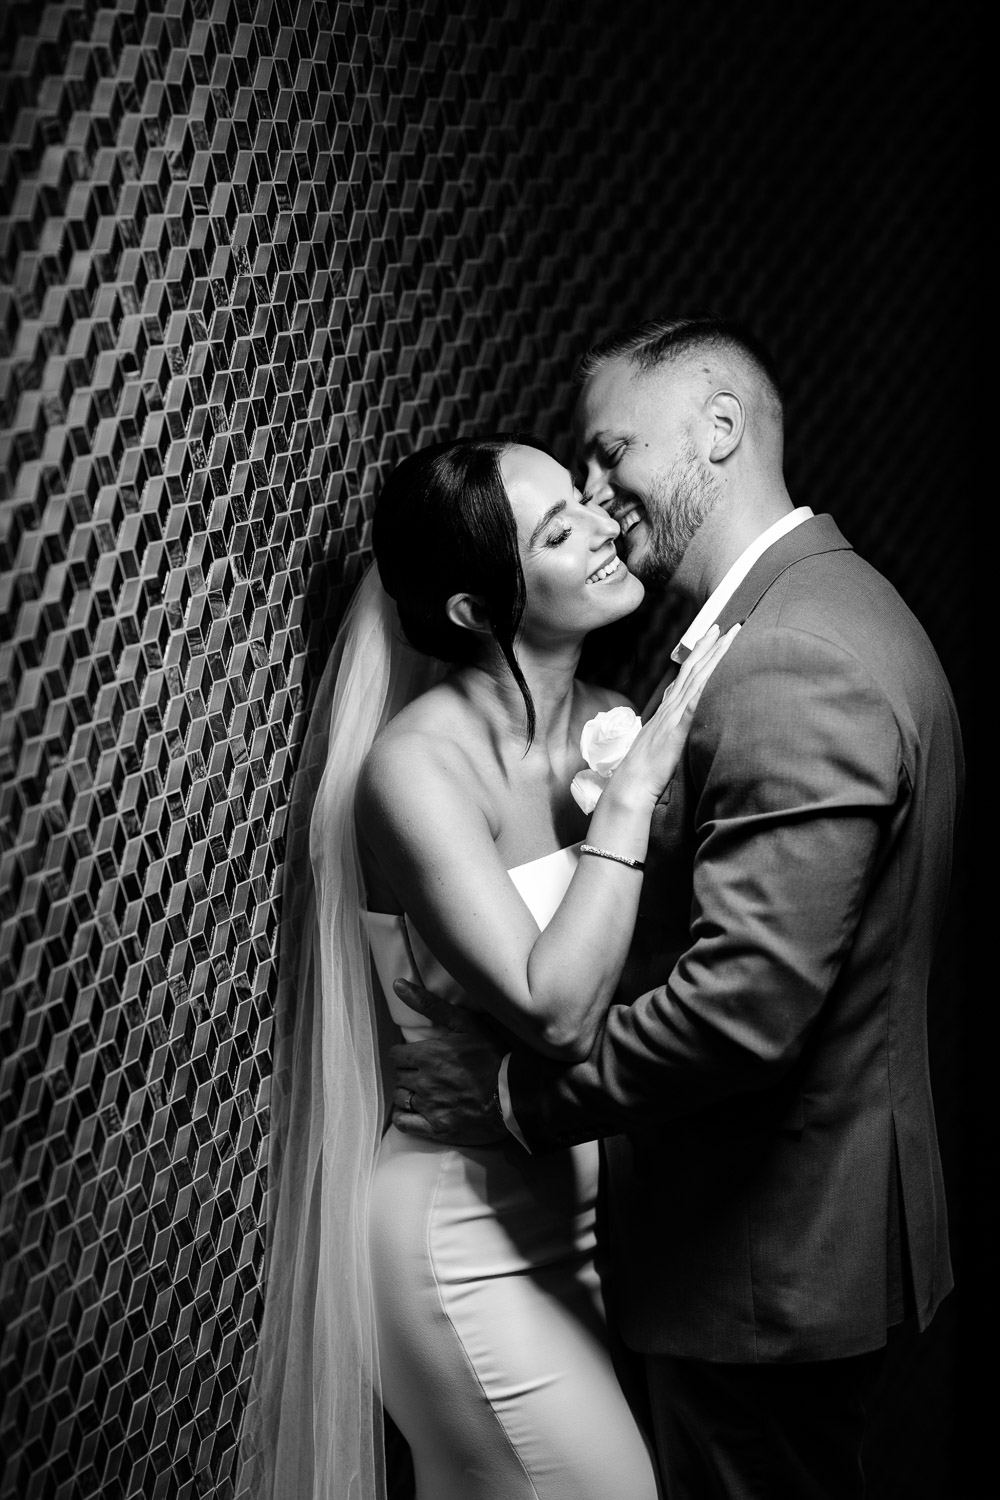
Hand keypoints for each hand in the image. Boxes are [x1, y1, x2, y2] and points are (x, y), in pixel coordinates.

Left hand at [389, 979, 508, 1145]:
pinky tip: (414, 1111)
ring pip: (401, 1098)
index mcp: (427, 1055)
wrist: (517, 1094)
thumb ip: (429, 1004)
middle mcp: (424, 1081)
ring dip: (407, 1093)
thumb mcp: (465, 1023)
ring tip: (423, 1091)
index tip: (416, 1056)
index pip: (396, 1055)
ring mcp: (430, 1106)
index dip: (405, 1054)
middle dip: (407, 1073)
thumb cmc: (493, 1055)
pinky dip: (404, 1117)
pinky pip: (405, 1124)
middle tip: (424, 1073)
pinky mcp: (438, 1128)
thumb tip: (397, 984)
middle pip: (398, 1076)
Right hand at [614, 621, 739, 805]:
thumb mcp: (659, 742)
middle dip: (711, 645)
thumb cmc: (644, 770)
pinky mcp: (678, 729)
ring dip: (714, 656)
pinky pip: (695, 702)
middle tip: (727, 625)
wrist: (630, 785)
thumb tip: (682, 720)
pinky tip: (719, 670)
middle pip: (693, 669)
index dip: (699, 653)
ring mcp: (673, 716)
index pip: (686, 674)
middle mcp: (671, 707)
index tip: (712, 635)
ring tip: (729, 637)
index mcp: (667, 710)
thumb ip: (670, 727)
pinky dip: (707, 684)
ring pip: (697, 678)